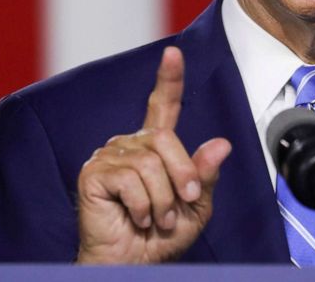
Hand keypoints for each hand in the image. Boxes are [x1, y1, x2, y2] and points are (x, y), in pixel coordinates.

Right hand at [75, 46, 231, 263]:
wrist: (132, 264)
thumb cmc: (160, 238)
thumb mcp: (196, 207)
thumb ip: (205, 175)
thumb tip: (221, 144)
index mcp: (155, 147)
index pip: (162, 105)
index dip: (168, 78)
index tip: (173, 53)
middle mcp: (130, 145)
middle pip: (166, 140)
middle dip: (182, 176)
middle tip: (180, 206)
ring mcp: (110, 156)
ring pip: (150, 163)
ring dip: (162, 200)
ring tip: (156, 218)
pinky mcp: (93, 173)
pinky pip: (130, 178)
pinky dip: (142, 205)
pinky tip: (136, 216)